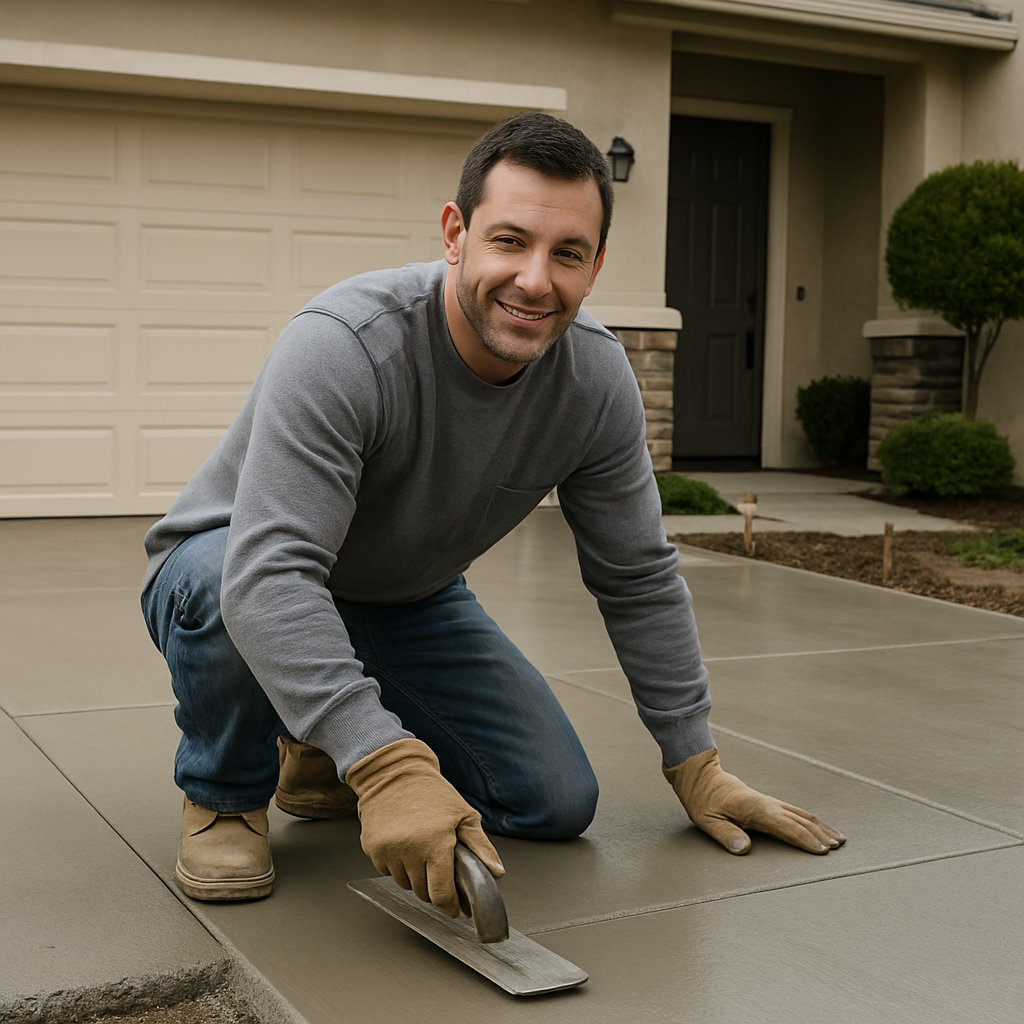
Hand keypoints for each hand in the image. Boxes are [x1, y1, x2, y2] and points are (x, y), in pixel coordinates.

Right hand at [346, 738, 503, 915]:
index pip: (441, 895)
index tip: (454, 908)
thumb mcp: (463, 814)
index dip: (450, 906)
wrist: (394, 772)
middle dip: (433, 886)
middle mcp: (409, 851)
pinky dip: (397, 864)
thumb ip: (480, 846)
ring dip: (415, 875)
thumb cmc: (432, 792)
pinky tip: (404, 843)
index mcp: (435, 844)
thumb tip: (497, 872)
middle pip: (422, 893)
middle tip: (439, 864)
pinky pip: (387, 871)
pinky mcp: (372, 848)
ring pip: (404, 883)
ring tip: (421, 849)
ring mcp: (387, 851)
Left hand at [664, 748, 845, 854]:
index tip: (821, 851)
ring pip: (801, 814)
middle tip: (838, 849)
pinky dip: (812, 820)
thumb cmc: (702, 799)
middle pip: (799, 819)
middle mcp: (766, 803)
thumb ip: (725, 835)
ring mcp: (769, 802)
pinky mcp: (769, 803)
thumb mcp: (706, 820)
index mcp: (753, 808)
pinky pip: (795, 812)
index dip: (803, 838)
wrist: (700, 776)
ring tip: (839, 839)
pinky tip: (820, 828)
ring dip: (821, 826)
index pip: (784, 825)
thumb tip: (744, 849)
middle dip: (820, 834)